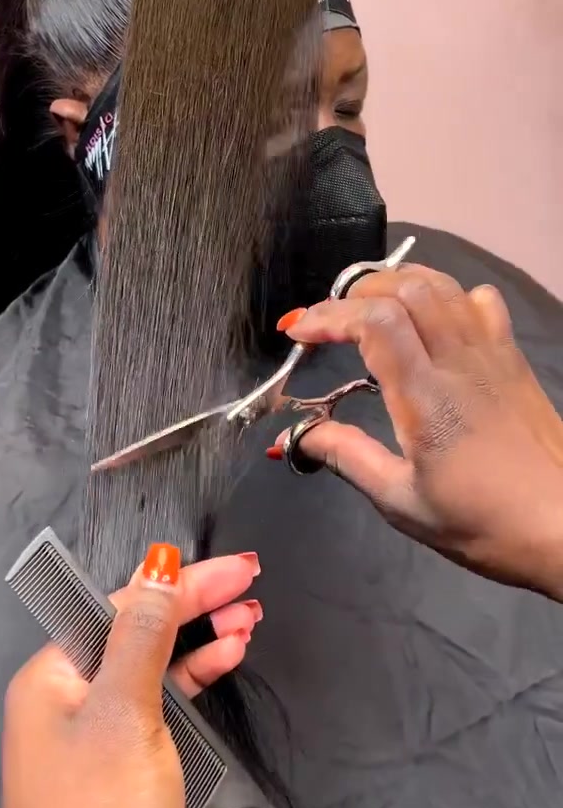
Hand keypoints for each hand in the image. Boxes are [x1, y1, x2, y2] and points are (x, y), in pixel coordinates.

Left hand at [2, 546, 261, 807]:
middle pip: (136, 631)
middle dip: (195, 606)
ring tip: (247, 622)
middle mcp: (62, 700)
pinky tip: (222, 665)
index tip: (234, 567)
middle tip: (248, 585)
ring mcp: (88, 738)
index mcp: (49, 676)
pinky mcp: (114, 773)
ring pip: (150, 668)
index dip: (181, 582)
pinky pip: (155, 707)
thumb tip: (156, 568)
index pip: (121, 606)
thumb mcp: (125, 716)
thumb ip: (144, 636)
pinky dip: (191, 685)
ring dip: (199, 642)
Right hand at [272, 267, 562, 597]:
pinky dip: (447, 294)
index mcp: (425, 396)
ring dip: (396, 283)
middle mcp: (459, 361)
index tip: (297, 334)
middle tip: (327, 323)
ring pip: (443, 285)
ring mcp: (492, 355)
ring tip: (368, 308)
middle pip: (405, 287)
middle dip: (355, 292)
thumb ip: (347, 457)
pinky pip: (481, 302)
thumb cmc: (483, 524)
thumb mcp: (402, 501)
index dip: (327, 315)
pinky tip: (433, 320)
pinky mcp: (514, 360)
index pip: (373, 320)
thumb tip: (294, 436)